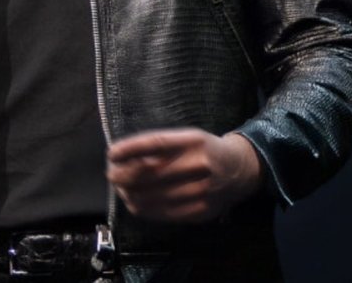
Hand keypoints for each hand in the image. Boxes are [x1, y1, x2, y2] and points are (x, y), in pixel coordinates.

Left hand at [106, 128, 263, 222]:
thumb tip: (122, 157)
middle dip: (122, 175)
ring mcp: (200, 191)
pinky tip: (135, 200)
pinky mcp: (199, 211)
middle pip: (148, 174)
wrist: (240, 171)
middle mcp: (198, 165)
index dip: (129, 150)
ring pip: (151, 197)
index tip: (111, 153)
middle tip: (112, 173)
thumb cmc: (205, 150)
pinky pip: (161, 213)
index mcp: (194, 141)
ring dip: (128, 193)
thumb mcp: (187, 137)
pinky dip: (141, 207)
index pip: (154, 144)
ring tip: (121, 187)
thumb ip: (159, 146)